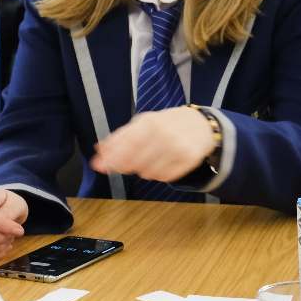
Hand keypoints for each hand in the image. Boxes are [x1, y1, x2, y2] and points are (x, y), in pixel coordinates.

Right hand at [0, 189, 27, 260]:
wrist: (5, 207)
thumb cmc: (10, 204)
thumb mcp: (16, 203)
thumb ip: (11, 213)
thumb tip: (8, 229)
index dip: (3, 225)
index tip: (19, 230)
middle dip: (0, 237)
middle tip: (12, 236)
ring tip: (8, 240)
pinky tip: (4, 246)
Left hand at [90, 106, 215, 182]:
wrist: (200, 125)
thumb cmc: (165, 123)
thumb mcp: (142, 123)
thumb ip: (120, 137)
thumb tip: (99, 150)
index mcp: (150, 123)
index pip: (126, 145)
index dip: (111, 158)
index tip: (99, 166)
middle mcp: (165, 136)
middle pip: (134, 162)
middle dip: (123, 166)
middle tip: (123, 164)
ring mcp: (178, 150)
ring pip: (147, 172)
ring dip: (141, 170)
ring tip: (148, 159)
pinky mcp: (188, 162)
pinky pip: (163, 178)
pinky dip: (157, 174)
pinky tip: (160, 164)